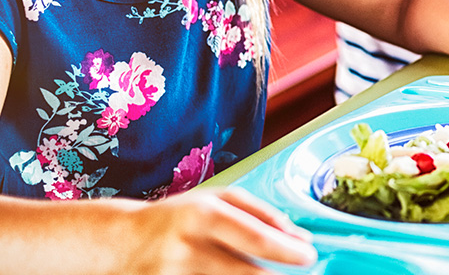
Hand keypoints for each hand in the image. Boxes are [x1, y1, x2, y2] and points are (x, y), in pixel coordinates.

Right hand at [128, 187, 316, 273]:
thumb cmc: (177, 217)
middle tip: (301, 272)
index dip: (285, 249)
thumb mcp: (215, 200)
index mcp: (203, 215)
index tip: (309, 255)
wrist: (120, 242)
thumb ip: (258, 212)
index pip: (253, 235)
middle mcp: (188, 247)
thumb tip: (297, 234)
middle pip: (244, 272)